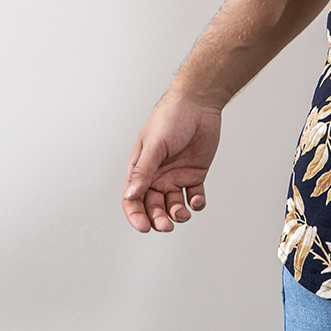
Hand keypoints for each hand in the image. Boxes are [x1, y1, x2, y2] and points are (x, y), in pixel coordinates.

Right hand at [122, 93, 222, 232]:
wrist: (199, 103)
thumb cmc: (171, 118)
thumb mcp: (155, 145)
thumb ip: (144, 170)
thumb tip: (131, 195)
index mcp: (141, 169)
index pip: (132, 200)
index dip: (136, 216)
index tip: (145, 227)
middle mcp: (157, 176)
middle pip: (153, 207)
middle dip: (158, 220)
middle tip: (167, 225)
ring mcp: (176, 176)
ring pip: (173, 205)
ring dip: (177, 214)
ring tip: (184, 213)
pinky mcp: (194, 174)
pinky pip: (194, 196)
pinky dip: (195, 203)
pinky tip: (196, 201)